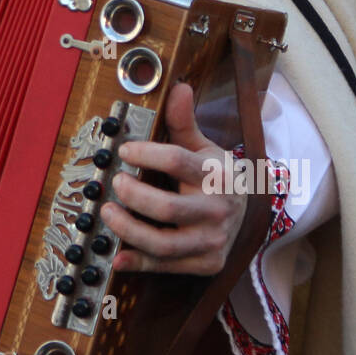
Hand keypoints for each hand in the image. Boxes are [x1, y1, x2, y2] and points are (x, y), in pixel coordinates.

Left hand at [102, 82, 246, 275]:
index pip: (178, 161)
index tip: (124, 150)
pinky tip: (117, 255)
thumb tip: (179, 87)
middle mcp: (217, 211)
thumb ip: (185, 122)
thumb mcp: (205, 148)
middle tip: (115, 183)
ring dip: (128, 229)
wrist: (247, 215)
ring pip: (163, 244)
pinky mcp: (205, 265)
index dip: (147, 154)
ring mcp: (211, 241)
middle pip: (167, 208)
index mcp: (217, 176)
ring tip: (108, 212)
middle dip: (133, 196)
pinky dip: (138, 263)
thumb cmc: (217, 178)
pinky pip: (166, 267)